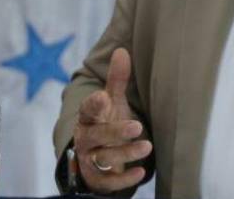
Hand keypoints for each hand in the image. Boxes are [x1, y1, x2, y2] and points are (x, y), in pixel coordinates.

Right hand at [71, 48, 152, 192]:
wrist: (95, 158)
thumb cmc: (106, 123)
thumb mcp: (112, 103)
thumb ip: (117, 80)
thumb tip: (121, 51)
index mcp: (88, 117)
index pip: (87, 110)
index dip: (93, 104)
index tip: (103, 97)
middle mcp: (85, 138)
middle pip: (96, 135)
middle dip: (115, 132)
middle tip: (137, 126)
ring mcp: (90, 160)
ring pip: (104, 158)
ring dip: (126, 153)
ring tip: (147, 146)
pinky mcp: (97, 179)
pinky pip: (108, 182)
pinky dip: (124, 179)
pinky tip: (140, 173)